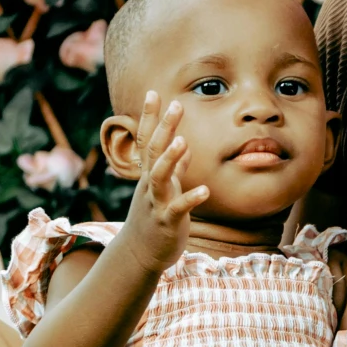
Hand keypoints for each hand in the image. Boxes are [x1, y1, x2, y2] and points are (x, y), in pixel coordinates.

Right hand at [124, 95, 209, 272]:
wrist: (140, 254)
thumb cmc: (155, 218)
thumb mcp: (165, 190)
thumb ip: (176, 168)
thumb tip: (187, 147)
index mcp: (151, 174)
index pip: (148, 140)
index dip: (150, 117)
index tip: (154, 93)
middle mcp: (150, 184)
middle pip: (154, 151)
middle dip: (164, 127)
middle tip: (175, 104)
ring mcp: (156, 202)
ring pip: (159, 177)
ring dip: (170, 158)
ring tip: (183, 141)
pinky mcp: (167, 221)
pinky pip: (178, 208)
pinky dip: (191, 198)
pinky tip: (206, 190)